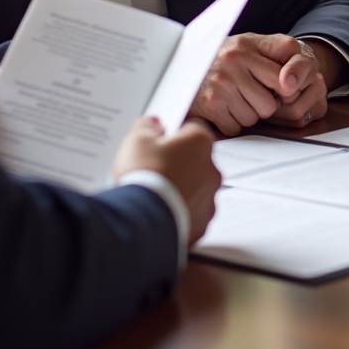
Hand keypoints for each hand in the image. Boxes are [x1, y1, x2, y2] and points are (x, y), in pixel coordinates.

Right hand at [113, 116, 220, 244]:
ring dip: (182, 188)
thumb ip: (147, 127)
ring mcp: (209, 199)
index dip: (174, 133)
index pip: (192, 128)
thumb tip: (153, 124)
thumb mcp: (137, 141)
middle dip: (179, 162)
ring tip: (155, 194)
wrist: (142, 221)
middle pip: (196, 159)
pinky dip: (180, 212)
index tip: (159, 140)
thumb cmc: (144, 177)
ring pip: (197, 188)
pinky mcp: (202, 224)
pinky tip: (161, 212)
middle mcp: (211, 169)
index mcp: (199, 142)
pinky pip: (192, 213)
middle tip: (155, 168)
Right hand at [191, 33, 330, 135]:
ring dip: (247, 113)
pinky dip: (231, 122)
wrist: (181, 64)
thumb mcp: (248, 43)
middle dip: (264, 103)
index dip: (282, 88)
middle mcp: (232, 65)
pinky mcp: (209, 106)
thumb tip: (293, 80)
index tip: (276, 87)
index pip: (282, 79)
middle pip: (269, 105)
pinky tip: (223, 107)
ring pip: (253, 118)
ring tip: (234, 97)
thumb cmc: (221, 56)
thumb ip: (276, 51)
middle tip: (250, 92)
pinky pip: (235, 127)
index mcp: (245, 48)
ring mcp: (220, 87)